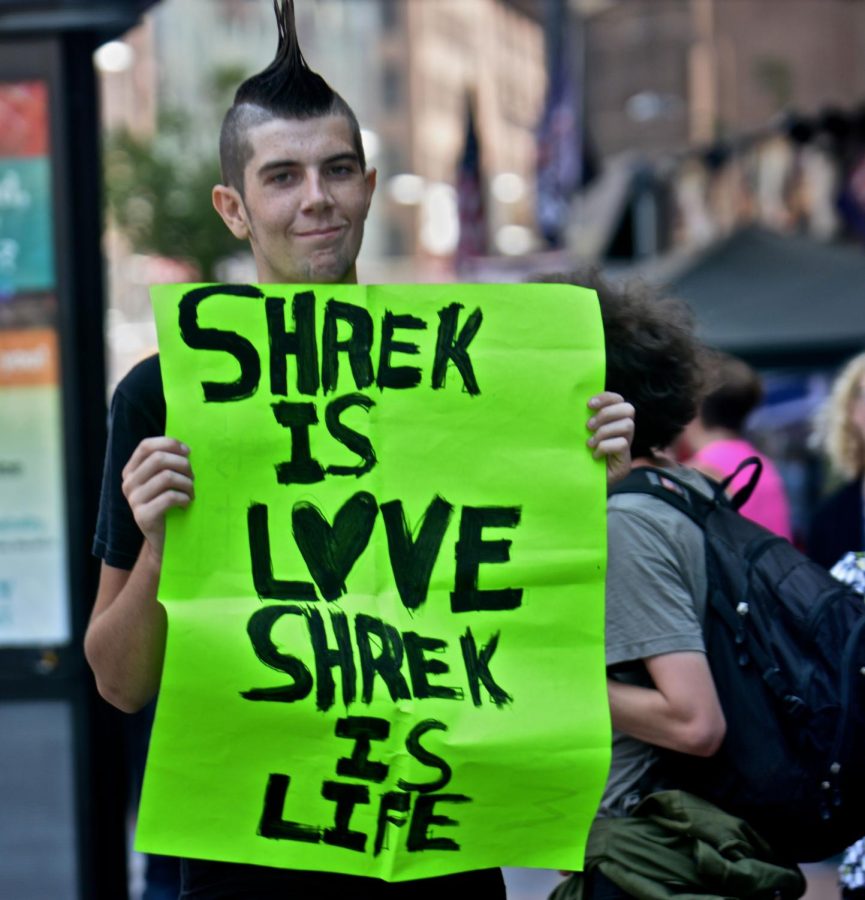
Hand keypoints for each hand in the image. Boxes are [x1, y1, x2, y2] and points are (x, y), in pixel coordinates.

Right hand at [121, 436, 193, 559]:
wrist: (162, 538)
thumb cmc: (168, 505)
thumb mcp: (164, 481)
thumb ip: (167, 464)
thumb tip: (186, 449)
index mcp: (131, 471)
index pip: (146, 446)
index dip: (169, 444)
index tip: (188, 452)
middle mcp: (128, 483)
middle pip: (159, 459)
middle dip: (183, 464)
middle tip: (193, 477)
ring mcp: (133, 500)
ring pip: (167, 477)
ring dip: (187, 483)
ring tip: (191, 492)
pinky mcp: (143, 515)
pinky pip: (170, 497)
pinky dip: (184, 498)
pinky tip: (187, 503)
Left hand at [586, 392, 633, 485]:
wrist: (582, 485)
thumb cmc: (579, 458)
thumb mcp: (581, 436)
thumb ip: (585, 421)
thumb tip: (578, 406)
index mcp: (613, 423)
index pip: (619, 400)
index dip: (607, 398)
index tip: (589, 404)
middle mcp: (624, 433)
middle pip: (629, 409)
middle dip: (607, 414)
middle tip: (589, 426)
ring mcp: (627, 447)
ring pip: (627, 425)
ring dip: (605, 432)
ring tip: (590, 443)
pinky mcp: (625, 462)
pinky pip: (622, 444)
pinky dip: (605, 447)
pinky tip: (595, 455)